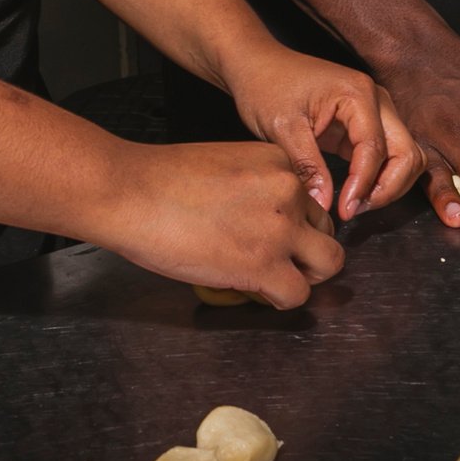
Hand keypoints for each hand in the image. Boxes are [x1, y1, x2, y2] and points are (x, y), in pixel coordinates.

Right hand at [96, 141, 344, 308]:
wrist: (131, 192)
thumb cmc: (162, 179)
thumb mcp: (227, 164)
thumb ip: (257, 188)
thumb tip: (262, 220)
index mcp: (279, 161)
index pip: (311, 199)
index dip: (295, 222)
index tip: (272, 234)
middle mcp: (289, 190)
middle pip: (325, 230)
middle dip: (305, 249)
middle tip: (276, 260)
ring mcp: (280, 227)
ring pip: (328, 264)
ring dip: (304, 275)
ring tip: (274, 278)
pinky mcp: (264, 264)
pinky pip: (298, 295)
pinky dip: (281, 299)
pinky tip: (258, 292)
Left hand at [225, 44, 423, 220]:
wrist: (257, 65)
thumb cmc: (267, 86)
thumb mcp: (283, 127)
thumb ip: (308, 167)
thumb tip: (325, 205)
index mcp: (358, 94)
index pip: (376, 149)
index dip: (363, 185)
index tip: (344, 211)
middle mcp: (376, 100)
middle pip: (406, 153)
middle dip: (387, 188)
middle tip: (354, 210)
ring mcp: (374, 112)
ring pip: (403, 157)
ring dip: (388, 185)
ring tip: (354, 205)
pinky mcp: (364, 125)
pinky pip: (387, 157)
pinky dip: (378, 179)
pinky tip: (353, 194)